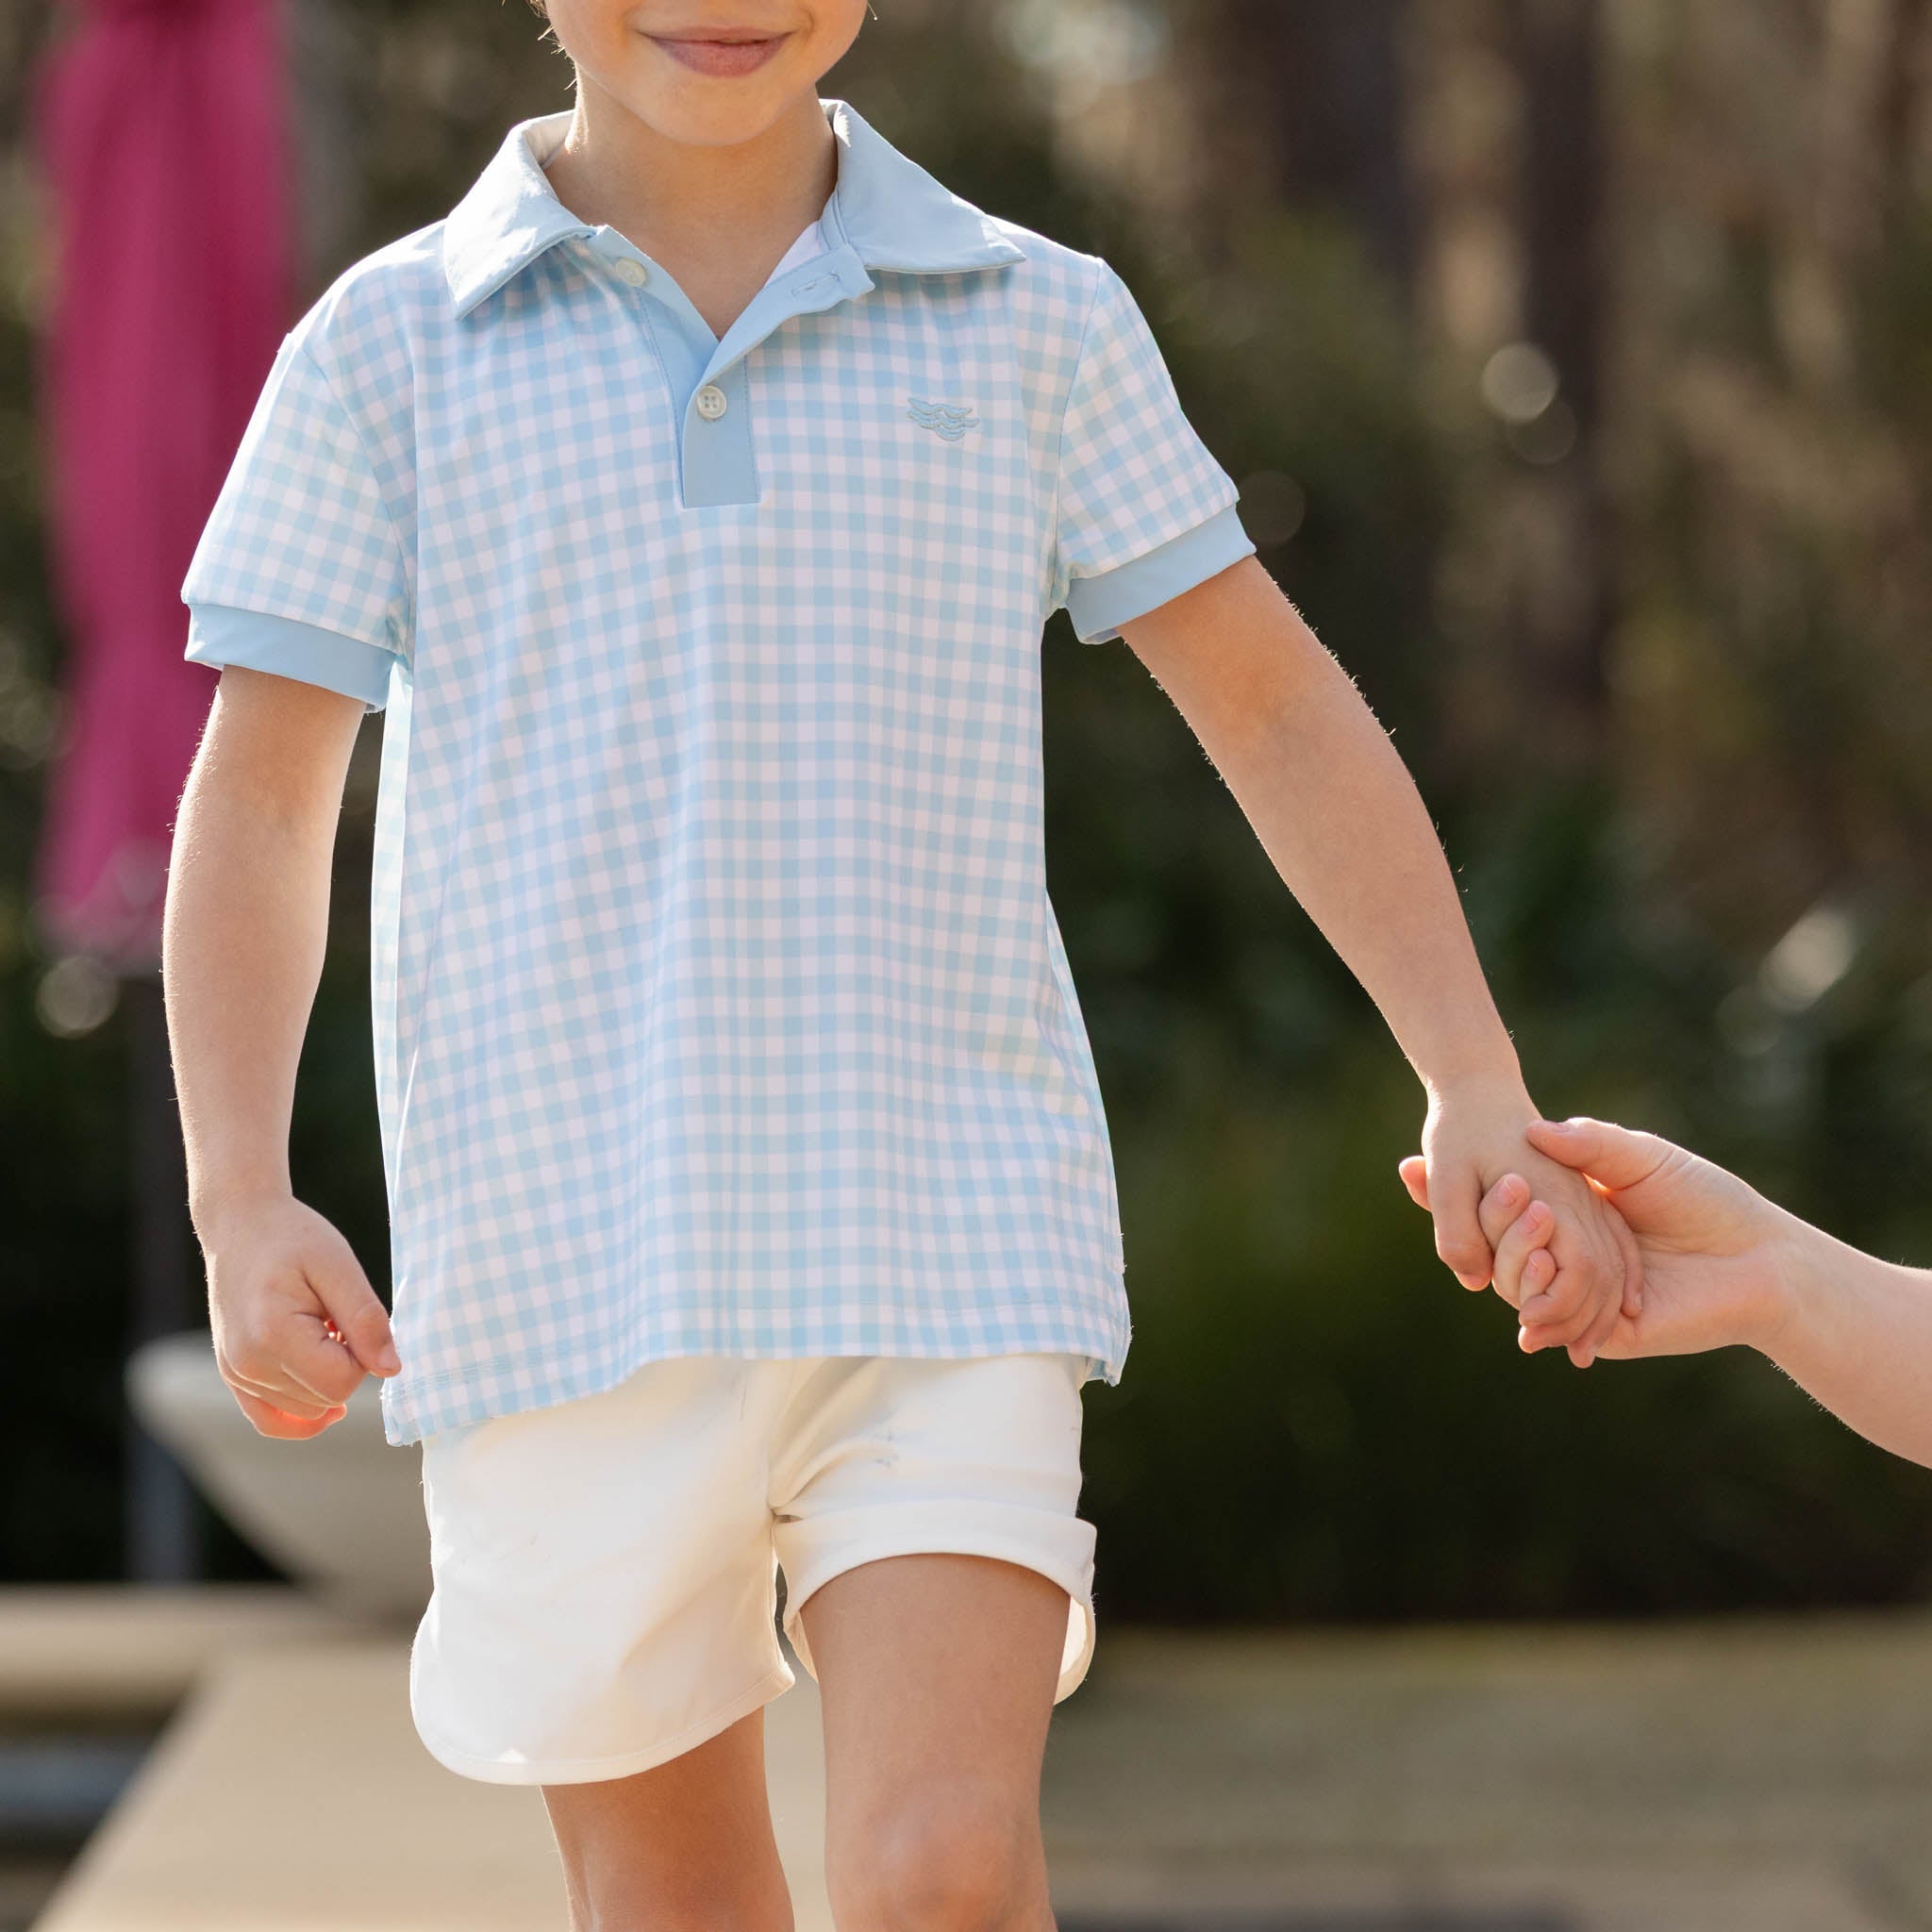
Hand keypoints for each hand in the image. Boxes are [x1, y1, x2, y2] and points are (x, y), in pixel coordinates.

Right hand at [196, 1191, 401, 1438]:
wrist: (241, 1225)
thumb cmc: (294, 1238)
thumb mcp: (340, 1266)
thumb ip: (366, 1320)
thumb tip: (391, 1370)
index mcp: (272, 1335)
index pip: (341, 1383)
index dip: (361, 1356)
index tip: (350, 1318)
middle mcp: (247, 1364)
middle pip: (325, 1399)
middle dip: (345, 1365)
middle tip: (332, 1318)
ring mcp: (235, 1373)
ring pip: (306, 1410)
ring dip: (323, 1379)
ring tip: (315, 1328)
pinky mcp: (232, 1375)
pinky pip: (270, 1421)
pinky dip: (301, 1416)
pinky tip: (326, 1404)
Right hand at [1401, 1115, 1788, 1358]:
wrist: (1761, 1257)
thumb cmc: (1707, 1198)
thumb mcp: (1641, 1158)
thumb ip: (1589, 1145)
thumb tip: (1533, 1131)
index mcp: (1573, 1212)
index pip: (1503, 1203)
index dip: (1457, 1188)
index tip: (1411, 1164)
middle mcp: (1569, 1253)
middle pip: (1500, 1245)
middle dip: (1471, 1218)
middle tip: (1432, 1181)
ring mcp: (1583, 1292)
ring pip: (1519, 1285)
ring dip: (1507, 1261)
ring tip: (1512, 1225)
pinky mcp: (1609, 1331)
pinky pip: (1557, 1327)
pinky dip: (1535, 1317)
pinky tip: (1518, 1300)